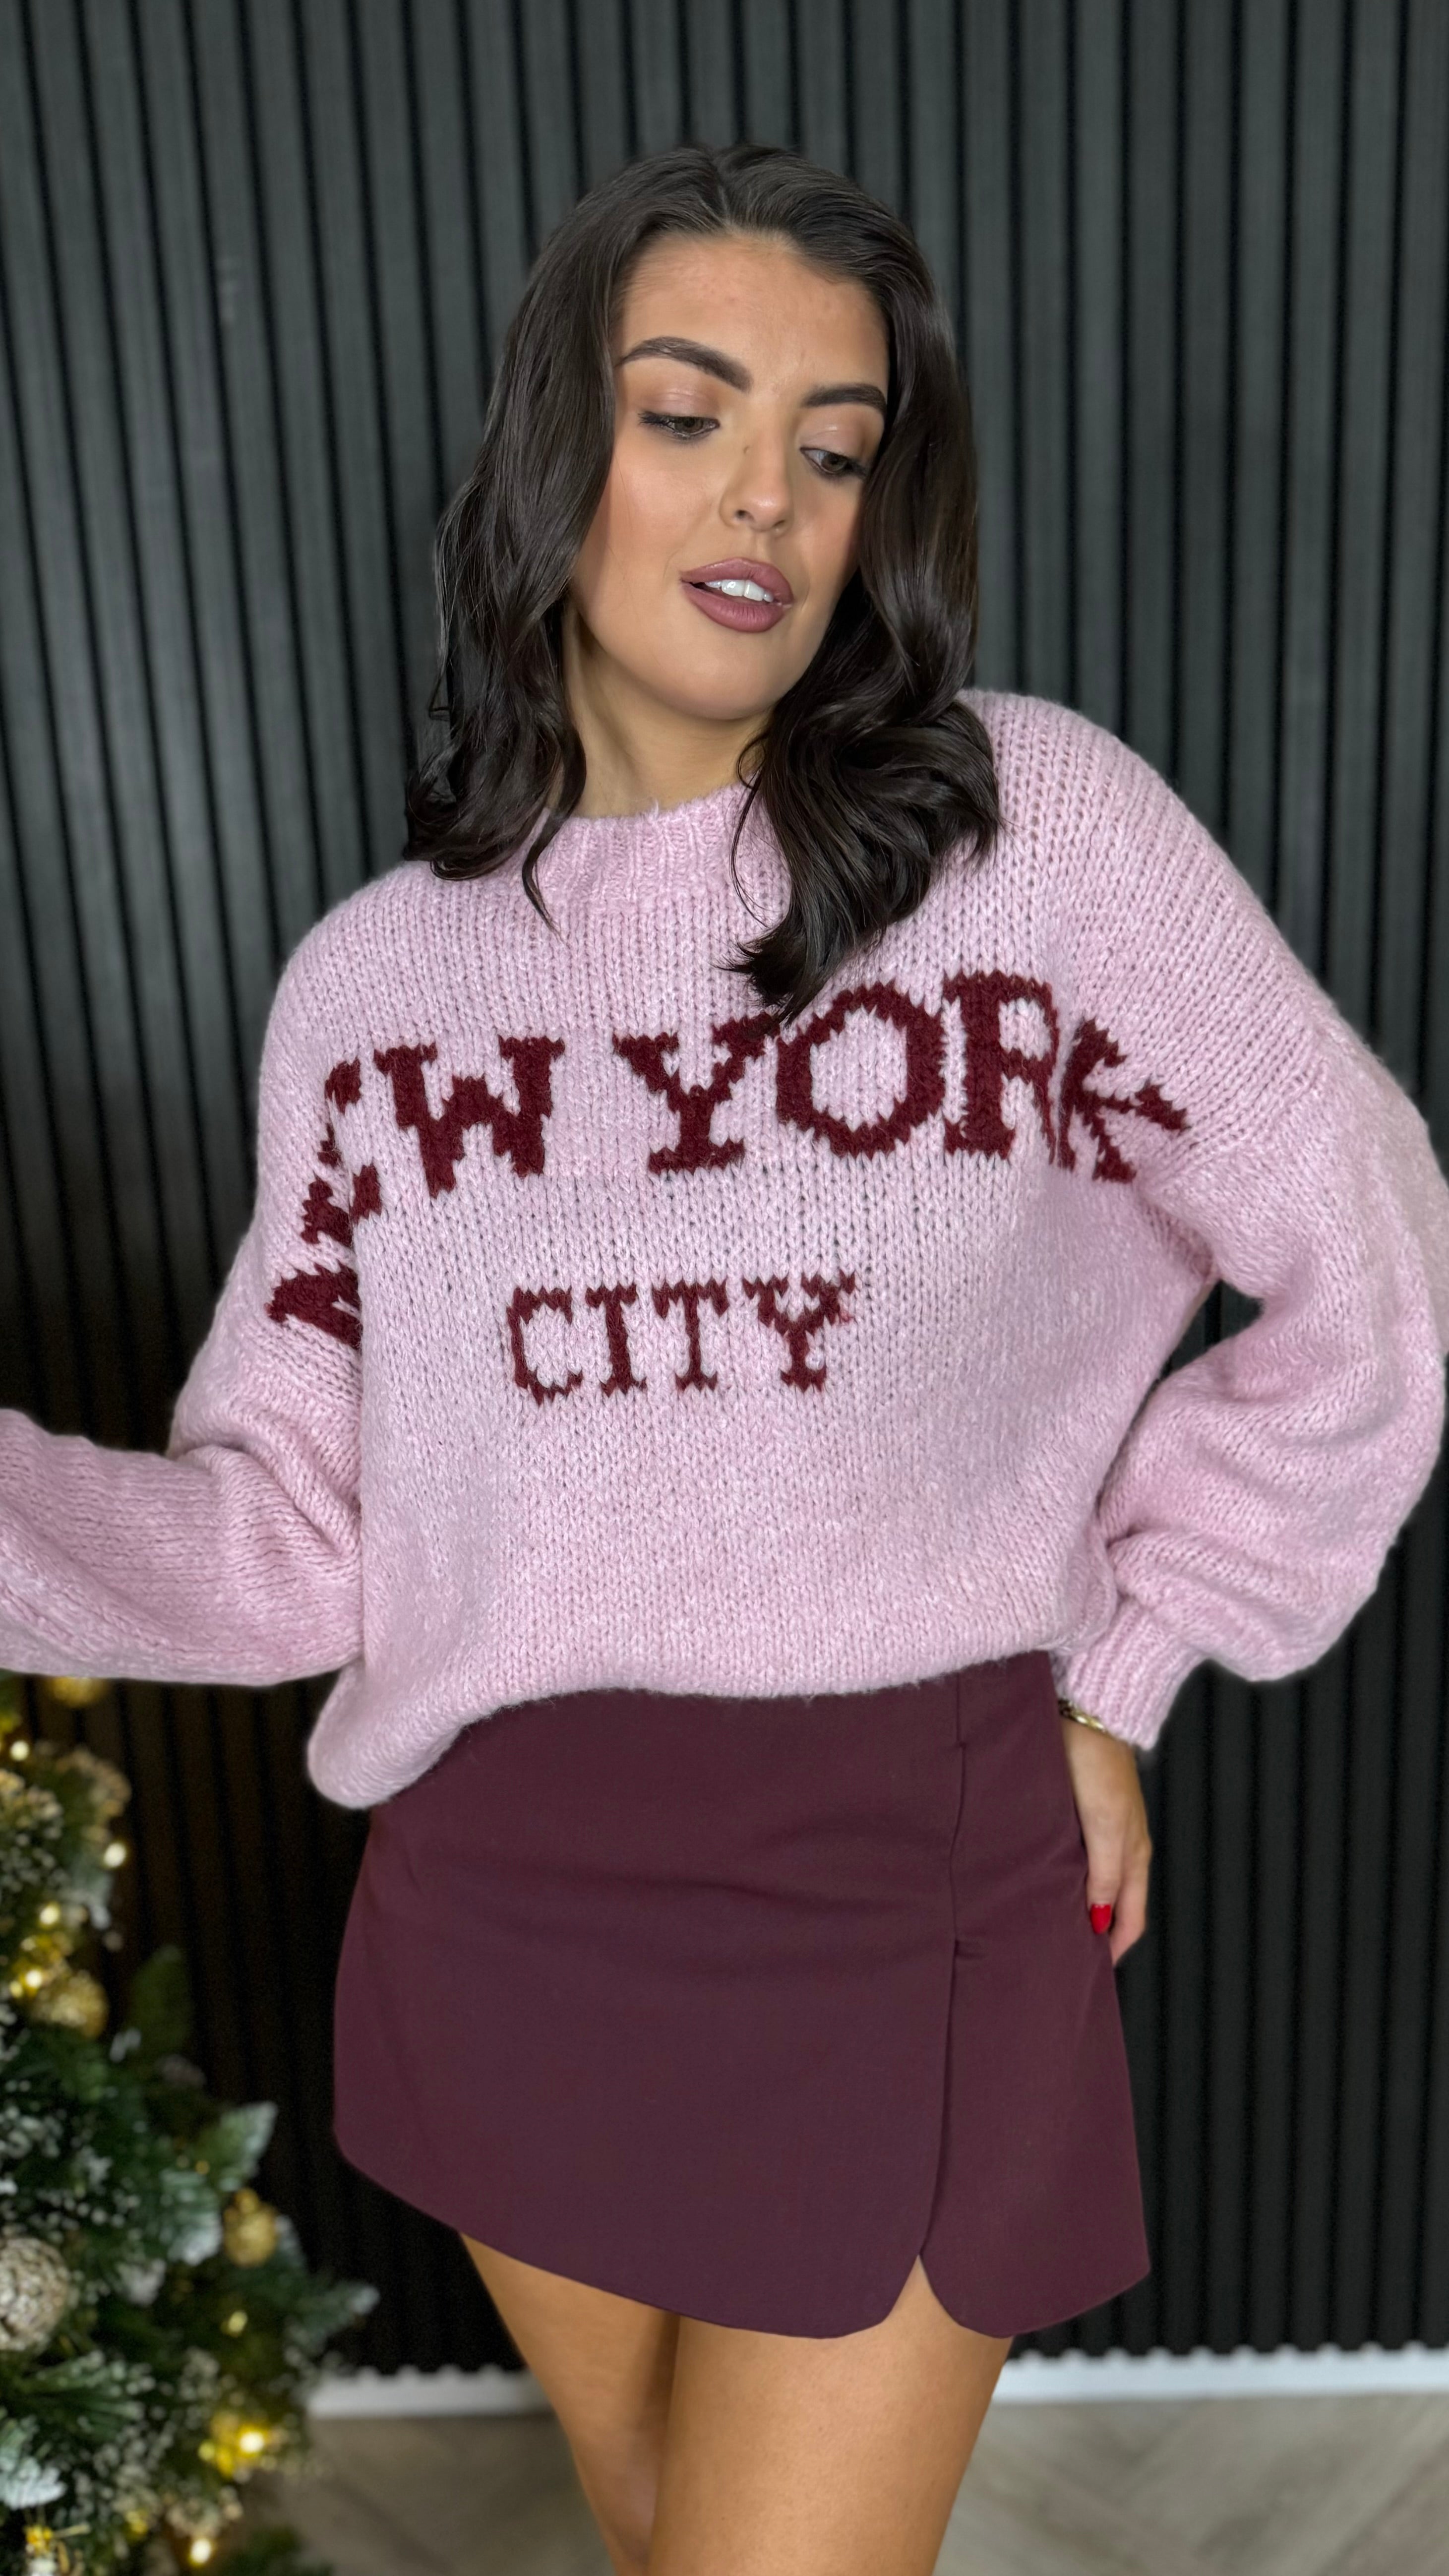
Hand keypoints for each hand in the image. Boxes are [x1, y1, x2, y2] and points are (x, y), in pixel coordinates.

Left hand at [1059, 1718, 1151, 1965]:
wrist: (1086, 1711)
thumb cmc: (1099, 1766)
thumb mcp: (1105, 1826)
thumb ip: (1105, 1875)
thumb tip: (1102, 1922)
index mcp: (1134, 1857)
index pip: (1130, 1921)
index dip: (1113, 1951)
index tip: (1090, 1977)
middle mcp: (1123, 1848)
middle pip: (1114, 1906)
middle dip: (1094, 1935)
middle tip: (1062, 1959)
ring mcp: (1103, 1829)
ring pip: (1094, 1883)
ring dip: (1076, 1906)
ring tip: (1045, 1927)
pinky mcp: (1082, 1811)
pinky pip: (1078, 1858)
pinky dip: (1064, 1878)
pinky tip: (1040, 1881)